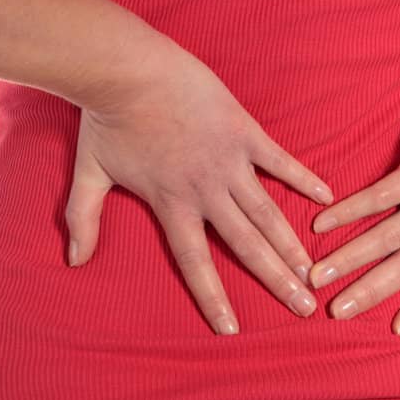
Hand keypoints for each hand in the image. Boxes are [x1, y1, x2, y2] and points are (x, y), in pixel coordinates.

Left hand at [63, 36, 332, 334]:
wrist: (129, 70)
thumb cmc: (107, 119)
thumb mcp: (89, 173)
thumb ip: (83, 219)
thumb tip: (73, 262)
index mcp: (172, 203)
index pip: (196, 262)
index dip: (214, 296)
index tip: (232, 329)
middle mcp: (206, 189)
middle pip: (247, 244)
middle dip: (276, 279)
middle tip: (303, 307)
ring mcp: (229, 158)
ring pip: (268, 211)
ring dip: (292, 243)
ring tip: (315, 270)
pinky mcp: (243, 129)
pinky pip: (280, 160)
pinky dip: (303, 178)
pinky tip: (326, 196)